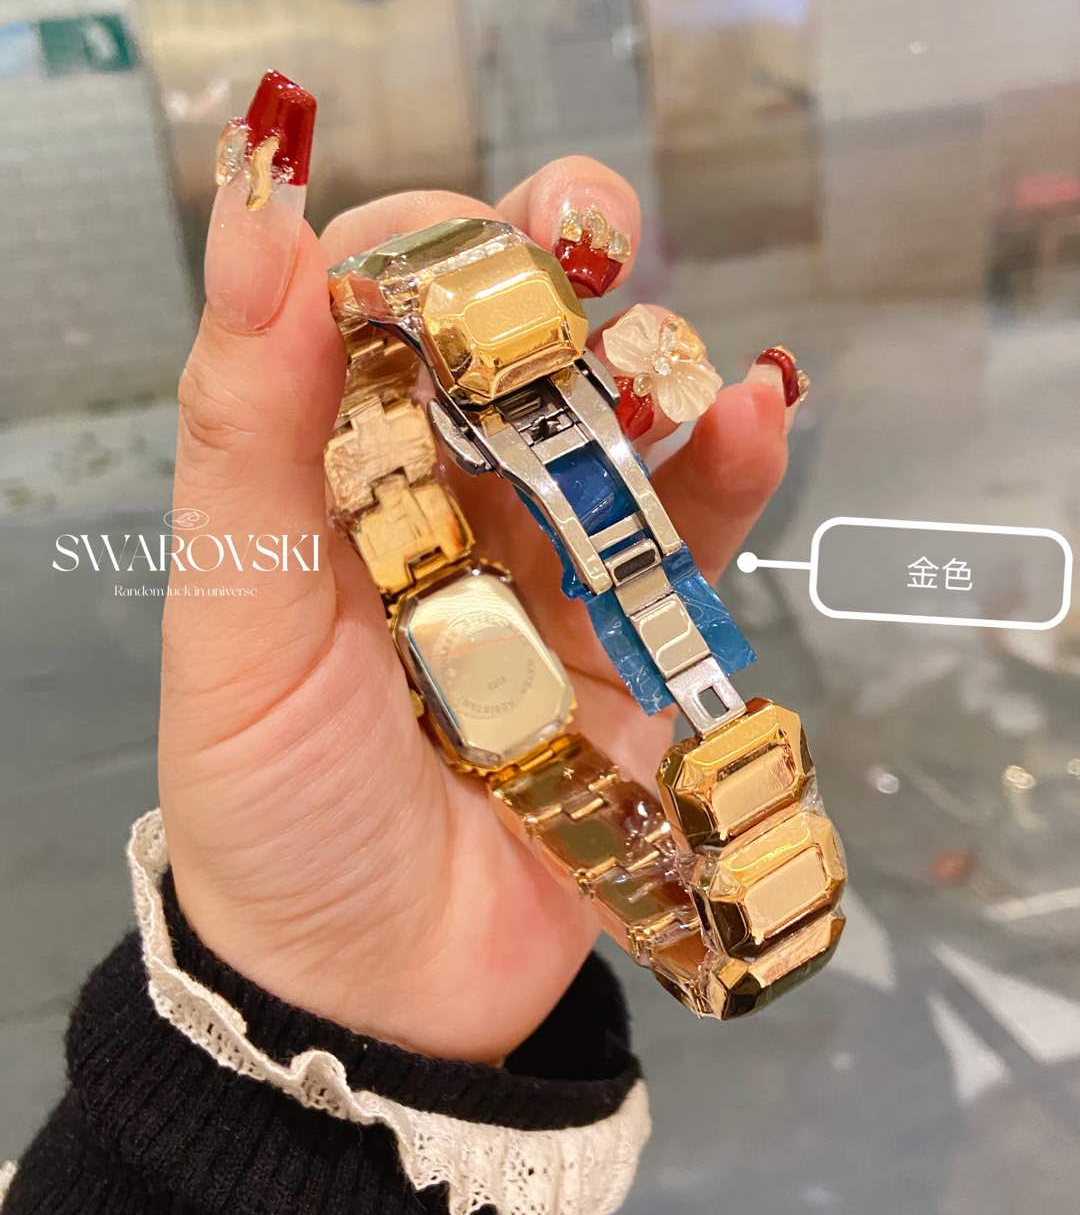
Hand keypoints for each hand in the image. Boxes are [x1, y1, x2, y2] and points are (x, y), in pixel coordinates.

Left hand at [160, 115, 791, 1063]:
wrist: (372, 990)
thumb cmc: (274, 807)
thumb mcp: (233, 624)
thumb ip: (244, 435)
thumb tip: (254, 229)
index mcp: (326, 482)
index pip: (370, 316)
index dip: (418, 256)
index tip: (458, 244)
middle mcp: (437, 506)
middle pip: (501, 354)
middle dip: (547, 277)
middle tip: (588, 224)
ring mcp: (543, 571)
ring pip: (608, 431)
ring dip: (647, 365)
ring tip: (662, 345)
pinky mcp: (629, 645)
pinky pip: (686, 542)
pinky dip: (724, 474)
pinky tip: (752, 414)